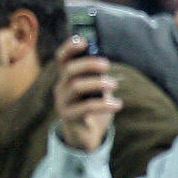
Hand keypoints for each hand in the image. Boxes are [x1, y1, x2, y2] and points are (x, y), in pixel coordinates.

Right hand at [52, 38, 120, 152]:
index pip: (62, 59)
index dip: (70, 48)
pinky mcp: (69, 117)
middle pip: (69, 70)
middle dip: (88, 64)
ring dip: (97, 83)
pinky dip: (103, 104)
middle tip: (106, 65)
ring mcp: (63, 102)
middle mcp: (61, 88)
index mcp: (67, 78)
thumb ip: (97, 77)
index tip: (83, 41)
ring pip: (76, 87)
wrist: (85, 136)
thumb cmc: (92, 108)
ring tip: (114, 84)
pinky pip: (85, 108)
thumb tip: (104, 64)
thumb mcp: (95, 90)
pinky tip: (117, 104)